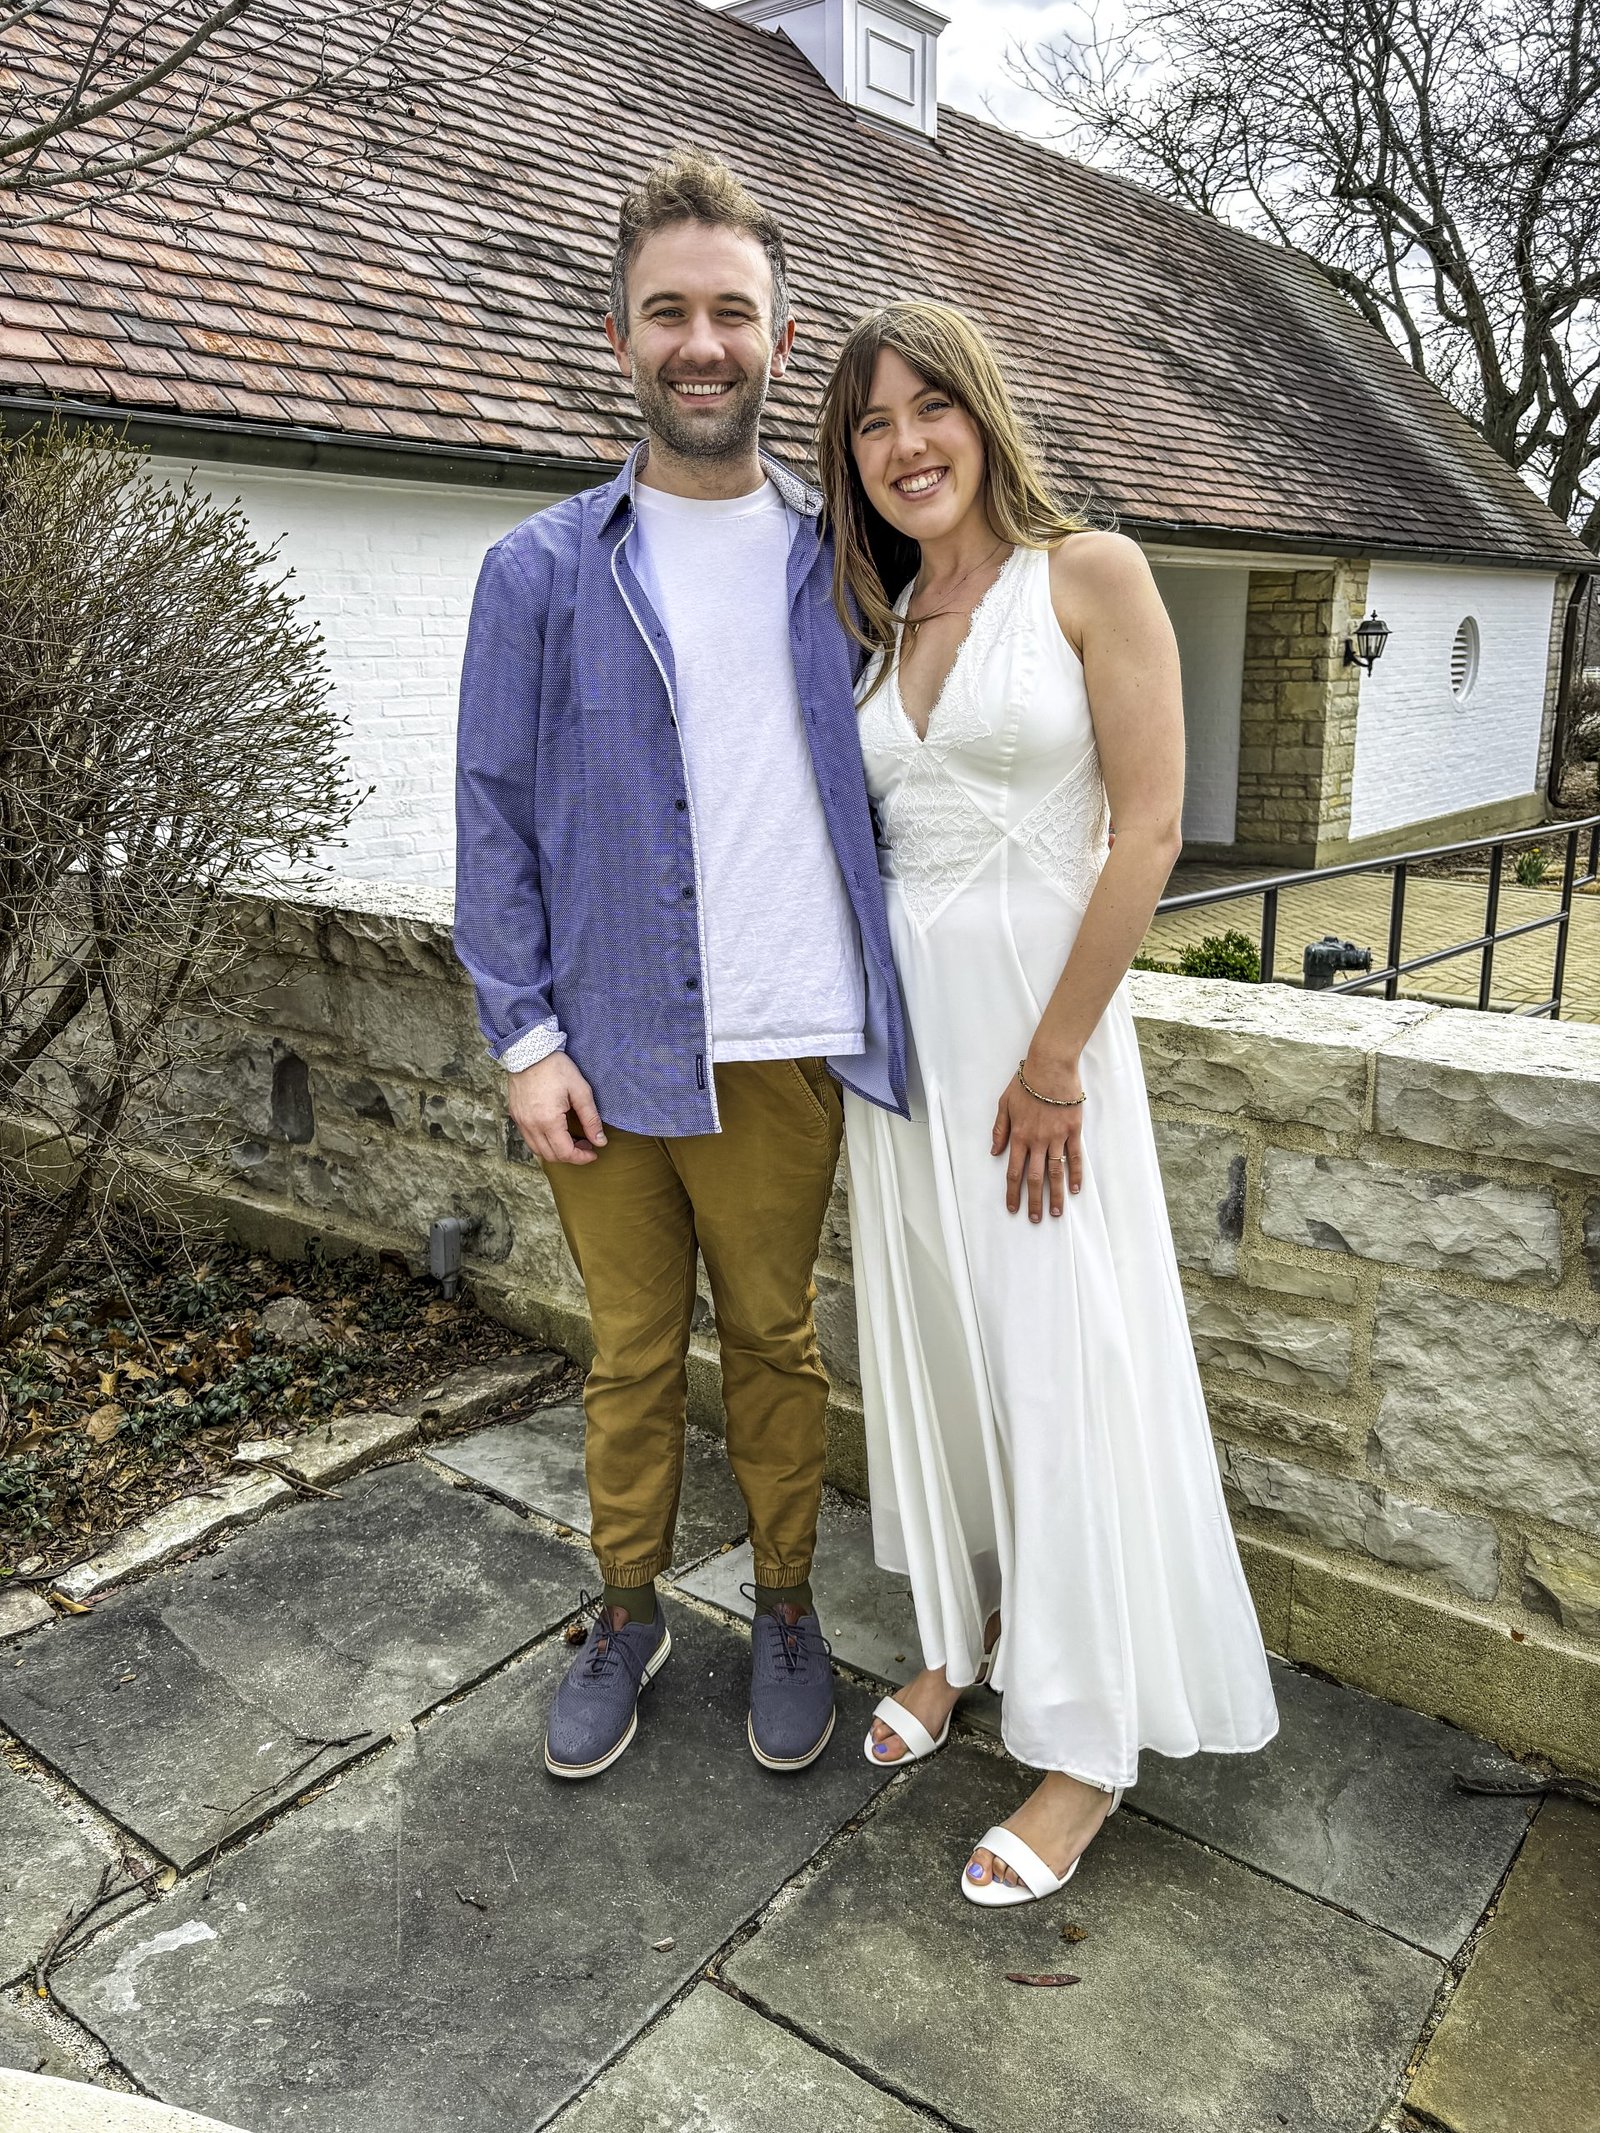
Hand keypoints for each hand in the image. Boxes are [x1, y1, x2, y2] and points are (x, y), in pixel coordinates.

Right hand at [507, 1052, 606, 1164]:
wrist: (529, 1051)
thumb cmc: (555, 1067)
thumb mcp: (580, 1091)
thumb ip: (591, 1119)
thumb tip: (600, 1141)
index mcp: (548, 1121)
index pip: (565, 1153)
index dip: (582, 1158)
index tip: (593, 1153)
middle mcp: (531, 1126)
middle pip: (551, 1156)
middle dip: (571, 1156)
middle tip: (586, 1144)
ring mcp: (520, 1122)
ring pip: (538, 1150)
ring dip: (556, 1151)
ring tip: (572, 1139)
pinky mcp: (515, 1116)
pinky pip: (529, 1139)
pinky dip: (543, 1143)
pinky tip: (556, 1132)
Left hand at [991, 1057, 1083, 1219]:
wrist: (1050, 1067)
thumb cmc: (1026, 1083)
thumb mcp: (1004, 1104)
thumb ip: (999, 1129)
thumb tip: (994, 1152)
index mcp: (1019, 1136)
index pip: (1014, 1171)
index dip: (1013, 1192)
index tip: (1013, 1208)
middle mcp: (1037, 1141)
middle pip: (1035, 1178)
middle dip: (1035, 1201)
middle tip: (1036, 1219)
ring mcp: (1057, 1137)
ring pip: (1056, 1172)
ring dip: (1055, 1195)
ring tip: (1056, 1212)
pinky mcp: (1073, 1131)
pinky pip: (1074, 1157)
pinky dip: (1075, 1174)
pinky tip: (1074, 1189)